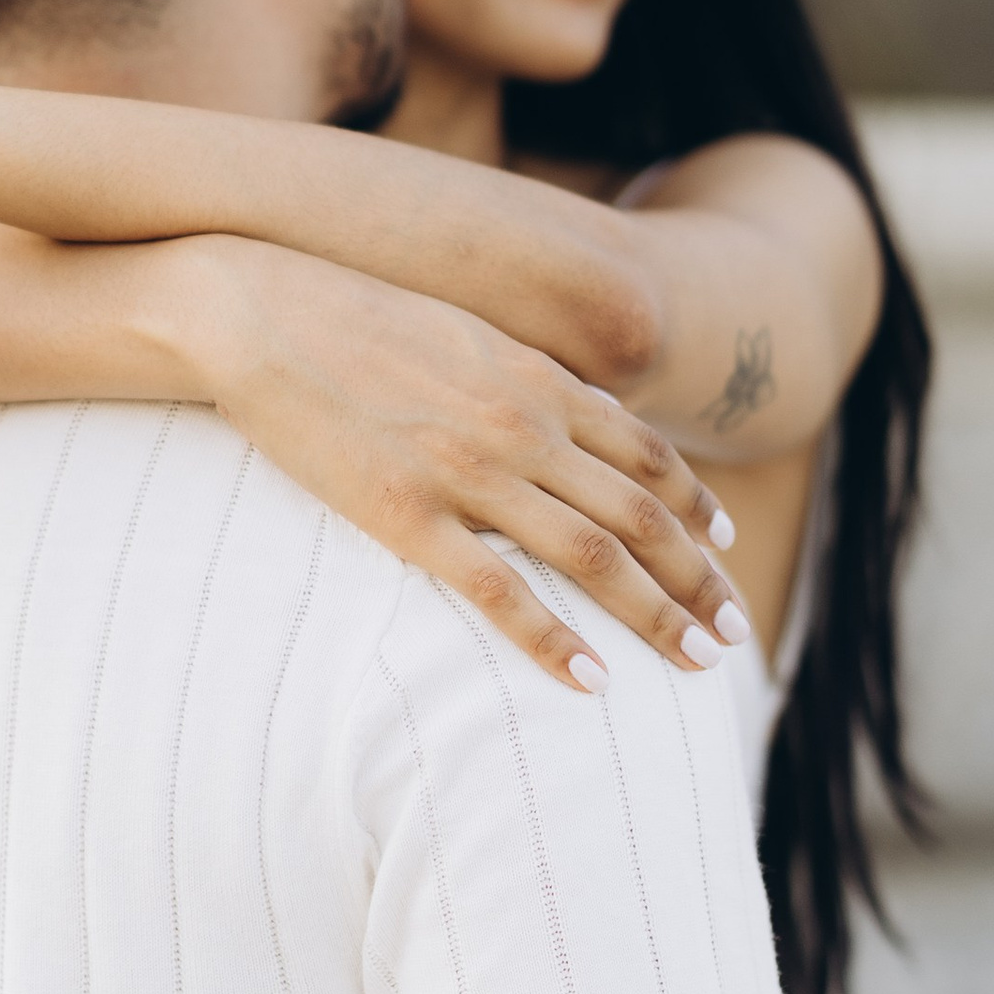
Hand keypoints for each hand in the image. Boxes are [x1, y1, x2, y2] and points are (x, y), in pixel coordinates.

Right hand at [186, 240, 746, 687]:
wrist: (259, 311)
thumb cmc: (351, 318)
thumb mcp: (465, 333)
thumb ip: (526, 378)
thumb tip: (577, 408)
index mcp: (538, 382)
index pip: (648, 456)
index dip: (697, 507)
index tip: (725, 549)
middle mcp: (523, 428)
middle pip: (642, 518)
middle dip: (699, 582)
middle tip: (734, 634)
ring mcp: (469, 473)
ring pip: (594, 559)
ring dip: (658, 617)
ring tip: (698, 664)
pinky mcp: (406, 516)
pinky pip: (499, 593)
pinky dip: (555, 642)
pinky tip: (593, 682)